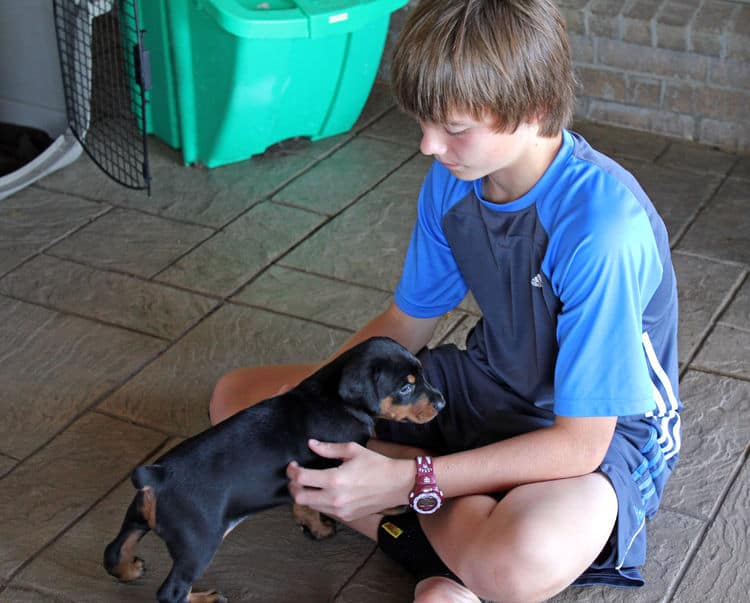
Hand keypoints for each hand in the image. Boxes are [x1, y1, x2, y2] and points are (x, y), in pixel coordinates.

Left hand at [287, 439, 413, 522]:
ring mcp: (340, 511)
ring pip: (310, 505)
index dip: (292, 471)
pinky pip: (324, 511)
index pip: (301, 479)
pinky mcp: (346, 517)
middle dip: (293, 486)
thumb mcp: (352, 450)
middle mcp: (334, 498)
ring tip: (309, 483)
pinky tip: (323, 491)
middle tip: (296, 476)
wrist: (396, 484)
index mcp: (335, 479)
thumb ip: (329, 449)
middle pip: (299, 497)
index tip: (293, 465)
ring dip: (305, 494)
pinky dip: (318, 501)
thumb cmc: (376, 464)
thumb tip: (311, 444)